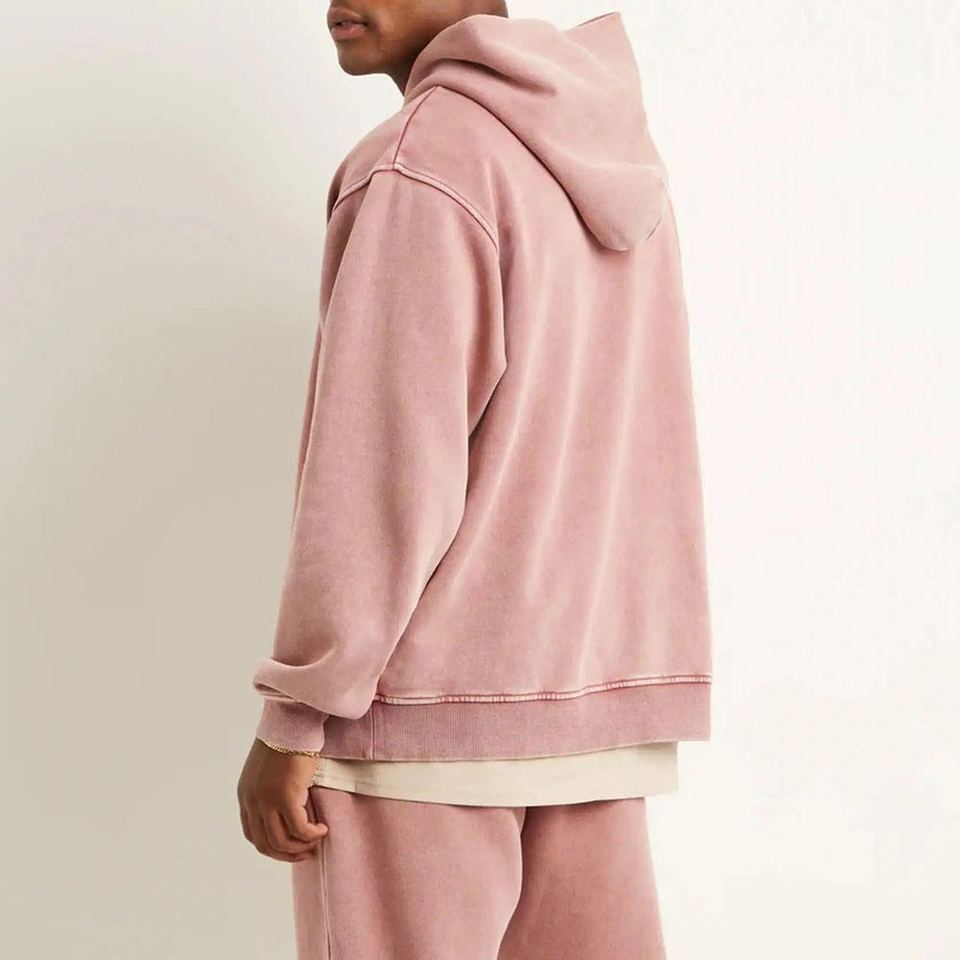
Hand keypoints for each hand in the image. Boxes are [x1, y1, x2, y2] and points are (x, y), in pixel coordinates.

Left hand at [237, 739, 328, 861]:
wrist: (292, 720)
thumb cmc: (287, 739)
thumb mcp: (270, 769)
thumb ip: (272, 789)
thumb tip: (289, 808)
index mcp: (246, 795)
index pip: (253, 834)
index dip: (272, 846)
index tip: (290, 846)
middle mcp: (252, 801)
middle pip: (265, 843)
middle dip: (286, 854)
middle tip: (306, 852)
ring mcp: (267, 800)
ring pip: (281, 841)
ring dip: (300, 848)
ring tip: (315, 841)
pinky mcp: (286, 796)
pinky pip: (300, 828)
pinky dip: (311, 834)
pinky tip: (322, 829)